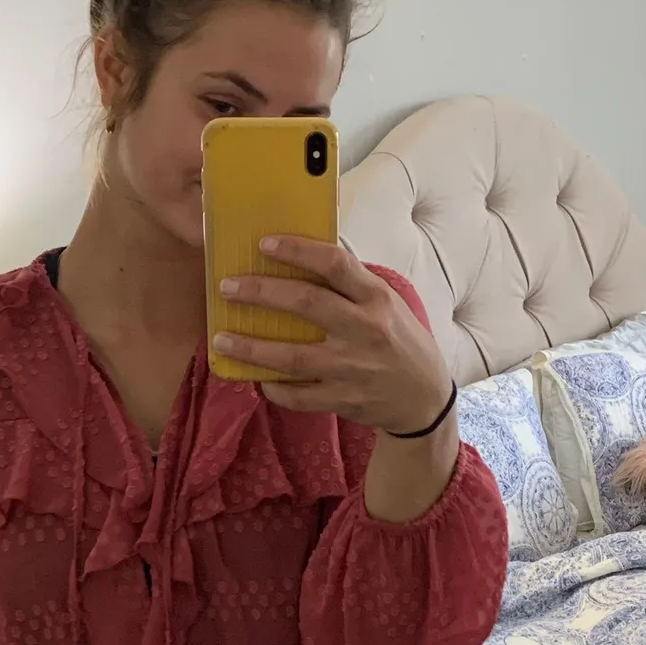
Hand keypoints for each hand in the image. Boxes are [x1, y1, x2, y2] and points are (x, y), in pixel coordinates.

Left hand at [216, 236, 452, 435]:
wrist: (424, 399)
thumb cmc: (401, 342)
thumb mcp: (388, 305)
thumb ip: (351, 287)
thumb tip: (300, 262)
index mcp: (377, 299)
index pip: (335, 264)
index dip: (297, 250)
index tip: (264, 244)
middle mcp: (365, 330)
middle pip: (306, 304)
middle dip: (261, 293)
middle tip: (227, 288)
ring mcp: (352, 368)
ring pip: (291, 357)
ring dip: (251, 348)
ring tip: (220, 339)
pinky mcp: (343, 400)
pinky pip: (297, 396)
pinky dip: (273, 388)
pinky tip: (256, 378)